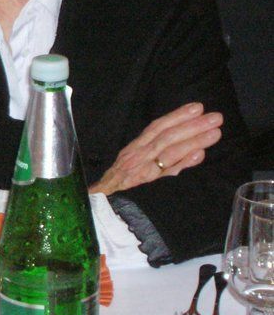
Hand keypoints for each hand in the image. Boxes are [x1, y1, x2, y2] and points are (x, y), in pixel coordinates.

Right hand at [89, 102, 222, 196]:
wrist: (100, 206)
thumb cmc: (119, 188)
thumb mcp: (135, 167)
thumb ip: (161, 159)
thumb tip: (196, 151)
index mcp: (136, 149)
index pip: (158, 128)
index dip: (177, 116)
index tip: (198, 108)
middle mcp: (137, 156)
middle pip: (166, 136)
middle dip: (191, 125)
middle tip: (215, 117)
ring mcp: (141, 170)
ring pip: (168, 150)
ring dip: (193, 139)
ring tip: (215, 132)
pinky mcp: (144, 186)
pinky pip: (166, 173)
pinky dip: (182, 163)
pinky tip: (199, 154)